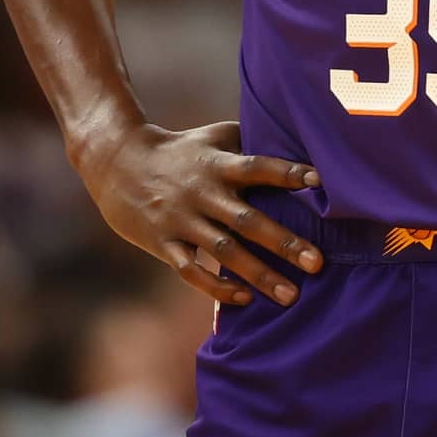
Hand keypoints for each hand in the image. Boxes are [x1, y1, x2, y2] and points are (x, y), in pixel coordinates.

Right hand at [77, 121, 324, 305]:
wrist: (117, 162)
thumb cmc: (180, 149)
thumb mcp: (213, 136)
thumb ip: (250, 142)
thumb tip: (299, 143)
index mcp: (217, 163)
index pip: (257, 167)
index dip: (287, 173)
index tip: (319, 181)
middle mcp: (202, 192)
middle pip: (247, 219)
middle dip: (283, 242)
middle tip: (318, 262)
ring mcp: (181, 220)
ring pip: (224, 252)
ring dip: (259, 275)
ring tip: (291, 296)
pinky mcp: (163, 243)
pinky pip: (191, 270)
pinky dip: (216, 287)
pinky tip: (244, 299)